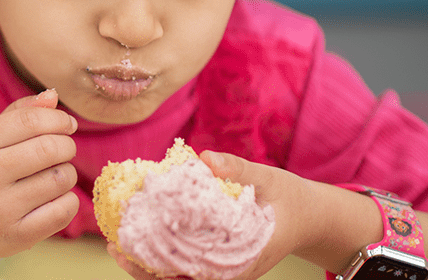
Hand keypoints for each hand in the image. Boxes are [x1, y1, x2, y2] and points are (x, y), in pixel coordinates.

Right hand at [0, 89, 79, 264]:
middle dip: (66, 145)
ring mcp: (0, 209)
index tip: (66, 124)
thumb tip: (53, 97)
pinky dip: (68, 200)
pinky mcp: (17, 235)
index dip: (57, 118)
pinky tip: (55, 198)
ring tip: (54, 175)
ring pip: (60, 179)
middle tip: (63, 150)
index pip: (29, 121)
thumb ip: (18, 115)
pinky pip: (64, 210)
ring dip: (67, 173)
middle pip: (49, 148)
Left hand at [106, 150, 321, 279]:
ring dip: (148, 264)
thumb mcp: (271, 180)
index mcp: (244, 259)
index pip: (197, 274)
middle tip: (116, 248)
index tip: (133, 256)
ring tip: (117, 246)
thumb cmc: (292, 200)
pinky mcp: (218, 261)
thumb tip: (205, 158)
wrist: (311, 217)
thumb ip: (239, 170)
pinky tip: (139, 238)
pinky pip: (185, 264)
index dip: (162, 269)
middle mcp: (231, 271)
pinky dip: (161, 253)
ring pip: (180, 276)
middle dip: (146, 269)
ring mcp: (224, 269)